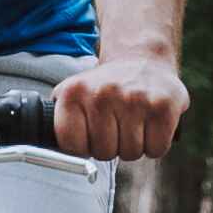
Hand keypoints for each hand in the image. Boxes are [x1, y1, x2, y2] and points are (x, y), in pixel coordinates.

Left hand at [46, 52, 186, 161]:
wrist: (142, 59)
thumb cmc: (105, 87)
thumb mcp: (72, 94)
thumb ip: (59, 121)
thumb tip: (49, 151)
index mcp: (73, 92)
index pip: (71, 146)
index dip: (83, 146)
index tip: (89, 134)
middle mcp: (102, 94)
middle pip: (104, 153)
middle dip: (111, 146)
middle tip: (116, 125)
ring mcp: (134, 99)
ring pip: (131, 153)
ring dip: (134, 145)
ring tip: (133, 121)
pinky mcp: (163, 106)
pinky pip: (156, 150)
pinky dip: (155, 144)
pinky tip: (150, 124)